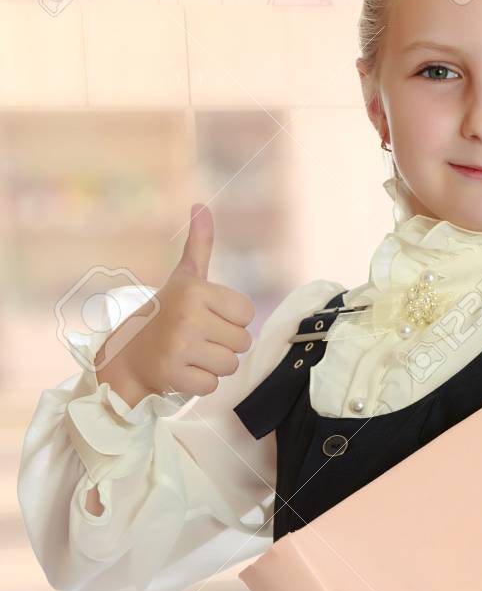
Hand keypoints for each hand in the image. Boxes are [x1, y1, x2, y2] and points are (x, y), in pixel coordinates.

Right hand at [96, 203, 255, 404]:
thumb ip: (199, 245)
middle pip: (243, 342)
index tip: (206, 317)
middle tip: (195, 338)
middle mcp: (189, 316)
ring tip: (188, 354)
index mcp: (196, 291)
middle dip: (223, 345)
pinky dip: (199, 383)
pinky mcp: (174, 374)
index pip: (248, 314)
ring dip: (213, 365)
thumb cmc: (164, 314)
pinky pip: (213, 386)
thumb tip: (201, 205)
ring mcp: (180, 347)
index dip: (231, 320)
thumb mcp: (184, 278)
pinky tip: (180, 370)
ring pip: (231, 366)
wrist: (124, 355)